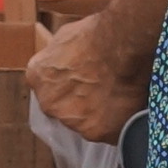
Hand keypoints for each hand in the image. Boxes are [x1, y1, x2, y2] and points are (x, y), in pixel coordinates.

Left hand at [26, 16, 137, 142]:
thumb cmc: (98, 34)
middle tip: (104, 90)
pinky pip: (108, 132)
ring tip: (121, 98)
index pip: (49, 88)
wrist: (123, 46)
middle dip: (81, 103)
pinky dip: (118, 124)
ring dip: (100, 115)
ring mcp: (72, 121)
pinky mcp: (97, 133)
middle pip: (65, 109)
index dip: (68, 85)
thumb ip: (59, 57)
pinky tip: (129, 109)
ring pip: (87, 123)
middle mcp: (49, 103)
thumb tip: (67, 60)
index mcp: (38, 76)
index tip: (83, 81)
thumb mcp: (66, 36)